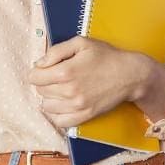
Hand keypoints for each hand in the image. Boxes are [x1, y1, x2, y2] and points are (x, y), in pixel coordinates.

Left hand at [27, 37, 158, 128]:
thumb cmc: (106, 56)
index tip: (45, 69)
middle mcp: (69, 91)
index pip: (34, 77)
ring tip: (61, 89)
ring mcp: (77, 106)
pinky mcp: (85, 116)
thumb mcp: (81, 43)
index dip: (37, 71)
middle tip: (56, 76)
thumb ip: (56, 51)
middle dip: (44, 82)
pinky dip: (57, 114)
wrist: (130, 75)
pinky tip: (63, 104)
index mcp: (66, 71)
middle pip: (40, 91)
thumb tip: (39, 64)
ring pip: (47, 106)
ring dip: (50, 97)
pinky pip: (60, 121)